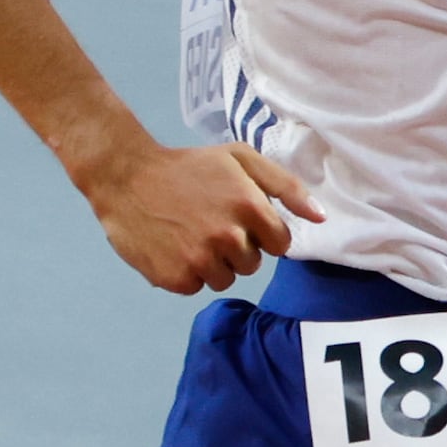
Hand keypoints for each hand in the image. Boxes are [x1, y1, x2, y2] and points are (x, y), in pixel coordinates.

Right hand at [85, 138, 314, 293]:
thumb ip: (286, 187)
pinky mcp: (176, 278)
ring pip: (225, 279)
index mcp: (250, 207)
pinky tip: (172, 246)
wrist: (126, 177)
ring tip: (189, 234)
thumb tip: (321, 218)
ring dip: (212, 263)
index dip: (261, 232)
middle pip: (253, 264)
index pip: (280, 245)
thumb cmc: (188, 166)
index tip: (238, 218)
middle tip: (208, 222)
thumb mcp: (240, 159)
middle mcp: (228, 237)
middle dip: (236, 248)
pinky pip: (196, 287)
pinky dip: (186, 272)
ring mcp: (200, 260)